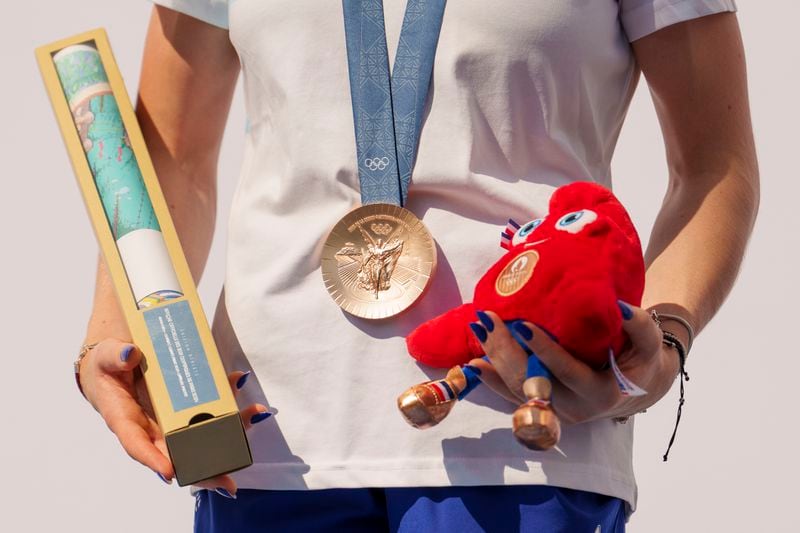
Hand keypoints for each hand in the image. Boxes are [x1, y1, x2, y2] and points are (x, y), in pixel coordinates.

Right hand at [78, 338, 268, 496]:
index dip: (153, 460)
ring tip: (253, 416)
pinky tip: (247, 395)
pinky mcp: (188, 407)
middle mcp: (152, 426)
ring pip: (201, 434)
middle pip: (178, 453)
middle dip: (204, 466)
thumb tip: (130, 354)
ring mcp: (173, 419)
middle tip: (228, 480)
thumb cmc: (106, 366)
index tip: (171, 472)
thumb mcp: (104, 356)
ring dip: (229, 429)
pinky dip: (230, 406)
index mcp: (125, 419)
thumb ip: (114, 356)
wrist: (117, 359)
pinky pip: (211, 411)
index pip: (137, 445)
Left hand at [471, 303, 679, 423]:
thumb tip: (618, 307)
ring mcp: (555, 410)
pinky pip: (512, 394)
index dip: (544, 350)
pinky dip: (492, 379)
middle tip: (489, 320)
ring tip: (478, 330)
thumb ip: (639, 325)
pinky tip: (473, 363)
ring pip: (517, 389)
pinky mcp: (542, 406)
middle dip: (506, 351)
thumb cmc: (640, 358)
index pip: (567, 371)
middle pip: (533, 382)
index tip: (522, 325)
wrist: (635, 385)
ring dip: (494, 360)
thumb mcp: (649, 342)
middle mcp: (574, 408)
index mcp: (601, 393)